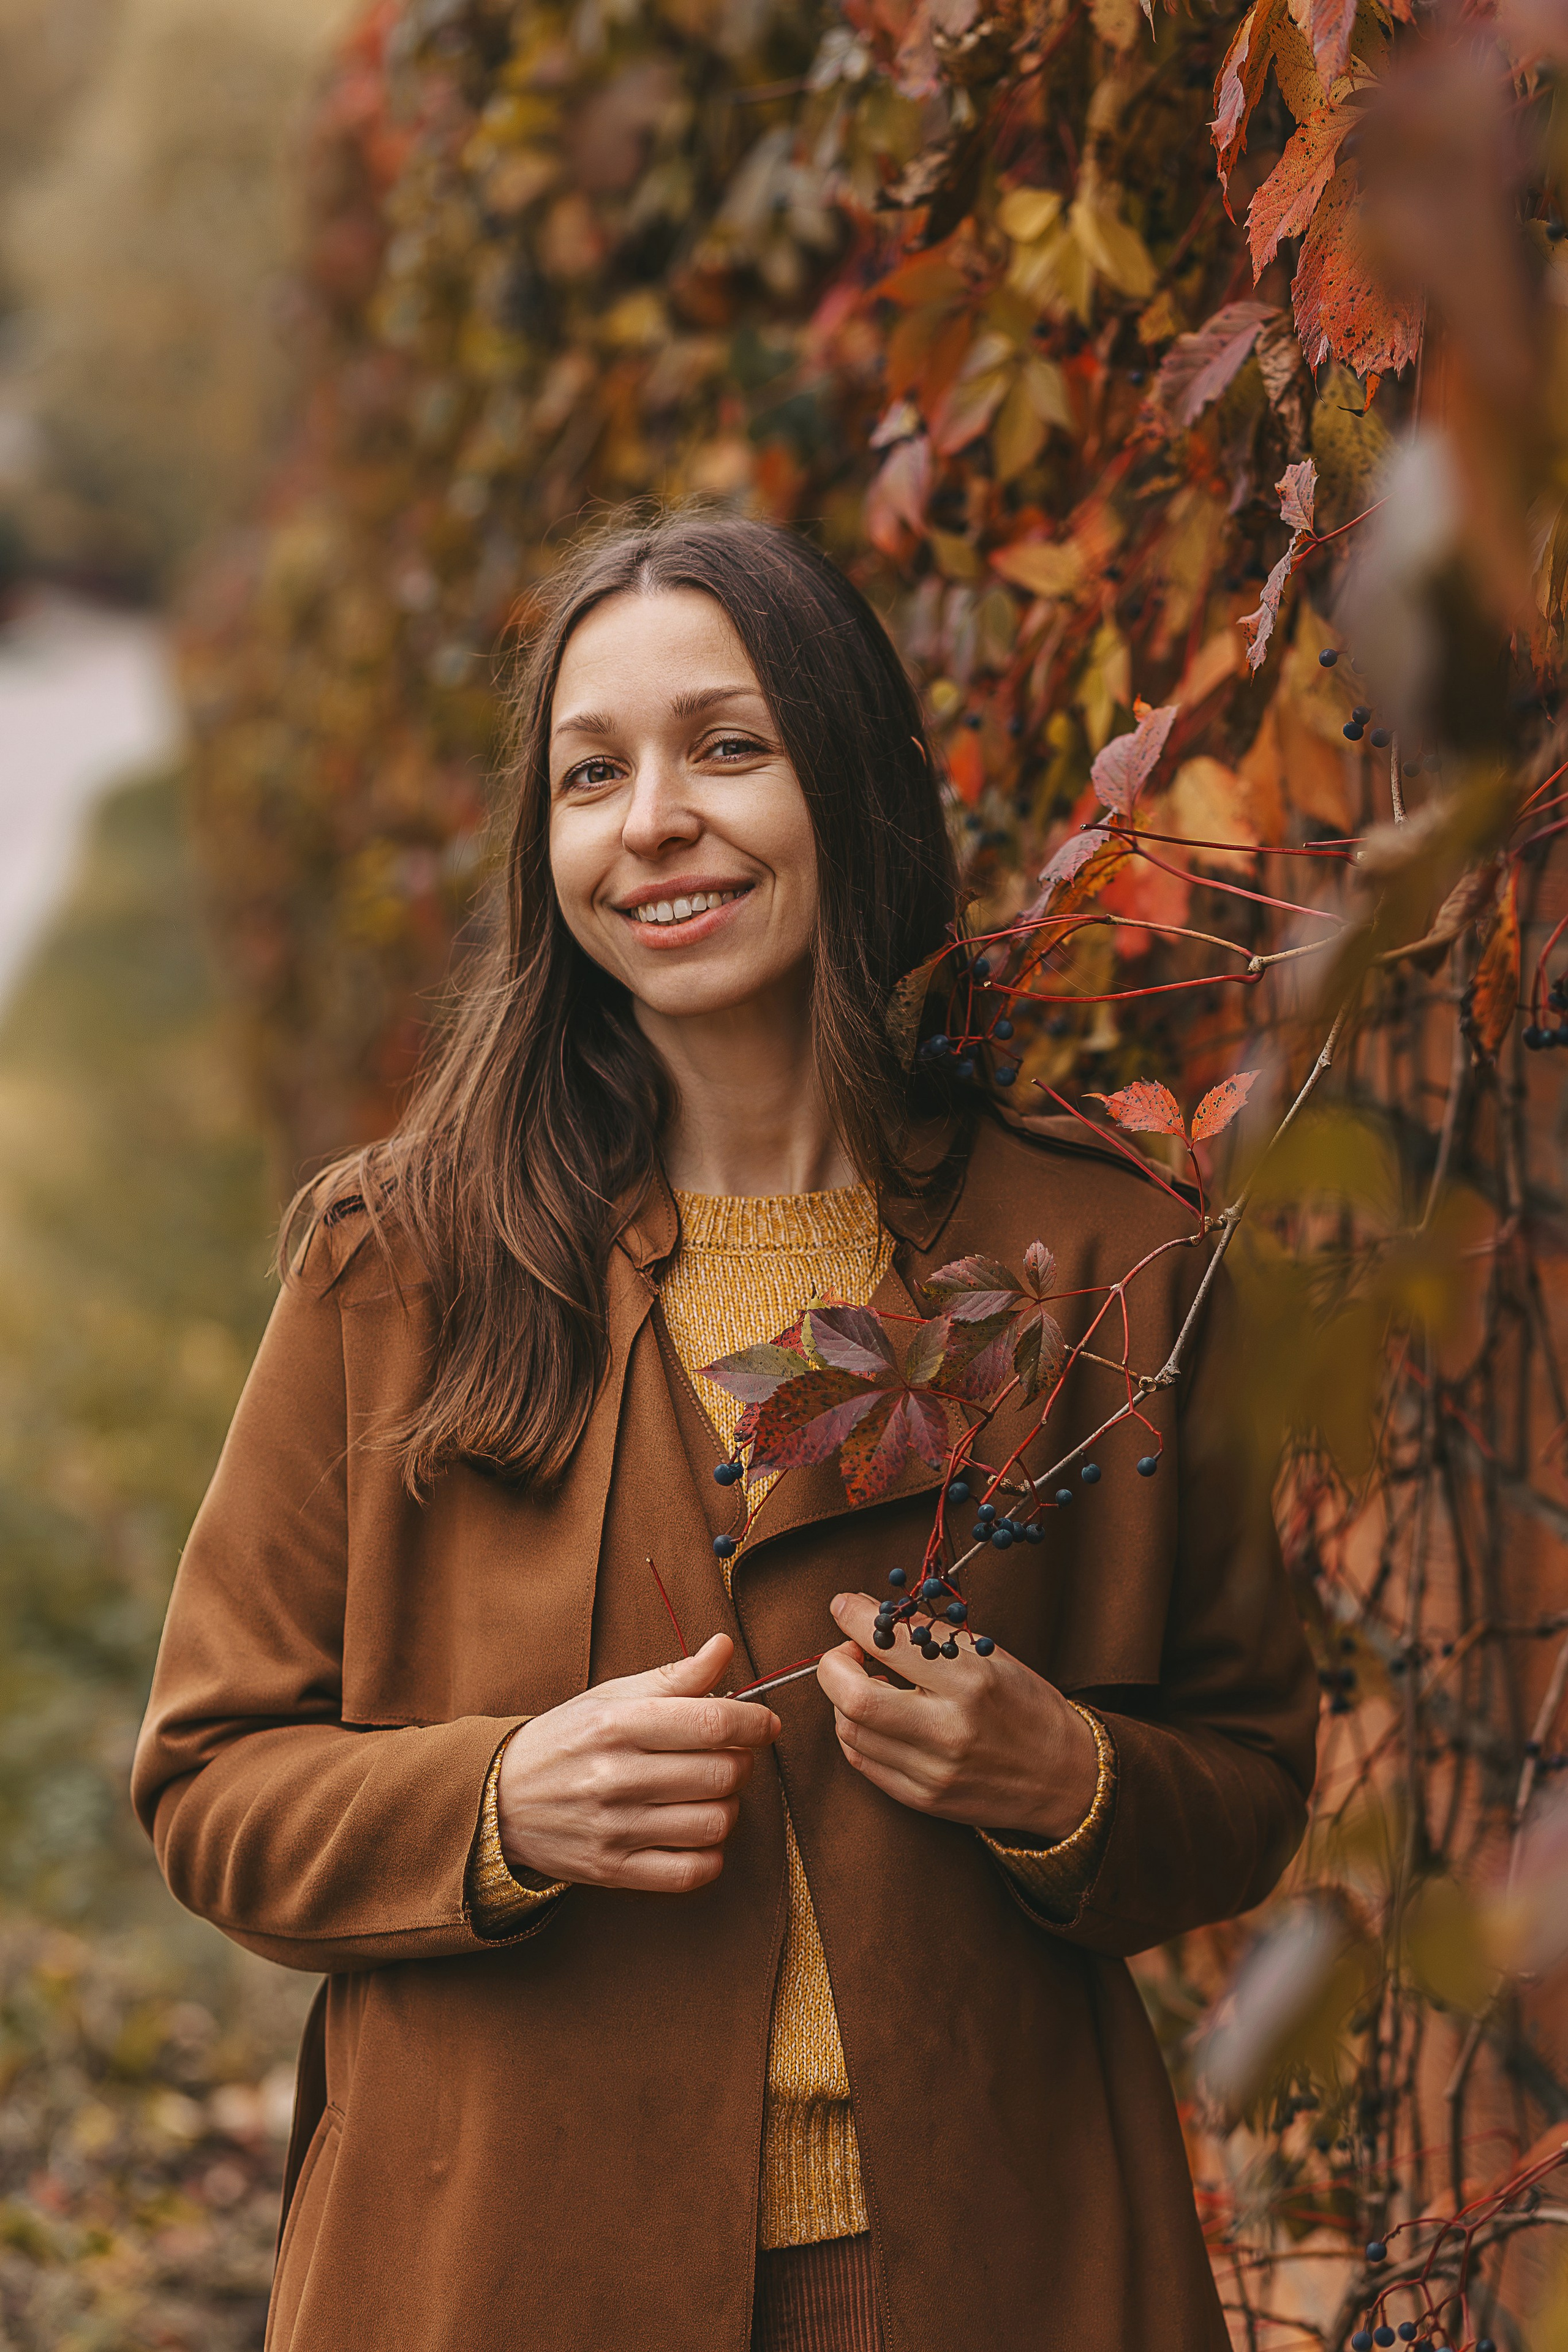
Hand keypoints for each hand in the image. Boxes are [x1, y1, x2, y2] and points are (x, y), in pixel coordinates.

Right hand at [496, 1635, 779, 1893]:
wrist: (500, 1799)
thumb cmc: (566, 1740)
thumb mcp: (611, 1697)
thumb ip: (673, 1677)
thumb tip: (723, 1646)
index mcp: (617, 1724)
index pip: (711, 1721)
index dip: (754, 1722)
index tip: (766, 1724)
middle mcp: (615, 1777)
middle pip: (721, 1773)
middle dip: (742, 1763)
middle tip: (731, 1756)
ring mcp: (614, 1828)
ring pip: (713, 1823)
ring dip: (728, 1807)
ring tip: (711, 1793)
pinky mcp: (612, 1871)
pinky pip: (690, 1872)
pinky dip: (709, 1855)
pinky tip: (696, 1832)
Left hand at [816, 1594, 1098, 1841]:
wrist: (1064, 1777)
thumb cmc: (1028, 1707)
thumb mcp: (989, 1656)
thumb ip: (930, 1636)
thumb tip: (871, 1613)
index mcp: (970, 1682)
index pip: (889, 1644)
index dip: (853, 1618)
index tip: (844, 1606)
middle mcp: (947, 1730)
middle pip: (853, 1698)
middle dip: (833, 1665)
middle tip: (850, 1651)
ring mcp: (932, 1771)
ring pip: (849, 1731)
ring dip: (843, 1699)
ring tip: (868, 1684)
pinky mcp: (922, 1799)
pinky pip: (863, 1761)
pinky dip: (856, 1732)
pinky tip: (875, 1717)